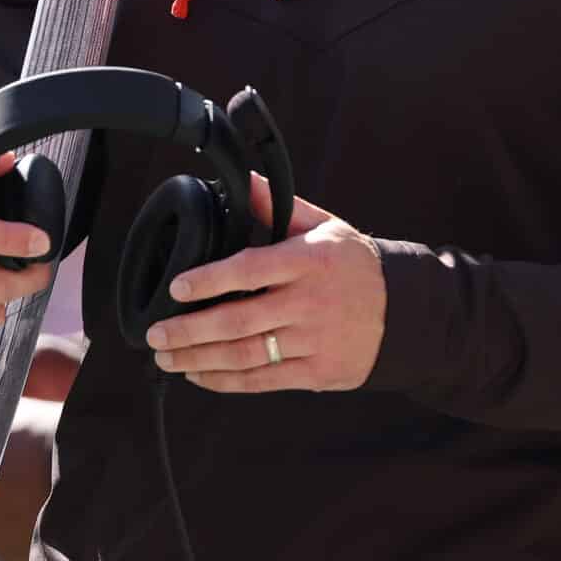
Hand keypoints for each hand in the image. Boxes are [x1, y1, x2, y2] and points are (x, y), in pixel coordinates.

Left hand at [142, 177, 385, 392]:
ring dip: (199, 359)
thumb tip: (243, 179)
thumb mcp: (324, 227)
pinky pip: (264, 381)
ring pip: (246, 355)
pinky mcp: (318, 373)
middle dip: (190, 331)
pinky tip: (200, 375)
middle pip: (240, 320)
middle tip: (155, 335)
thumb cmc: (354, 266)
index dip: (210, 280)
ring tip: (167, 357)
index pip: (251, 268)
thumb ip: (279, 206)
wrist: (405, 312)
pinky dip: (226, 381)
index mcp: (310, 261)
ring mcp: (315, 341)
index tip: (177, 288)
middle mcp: (311, 303)